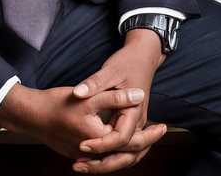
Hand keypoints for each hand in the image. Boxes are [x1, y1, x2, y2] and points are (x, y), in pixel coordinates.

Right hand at [0, 83, 148, 161]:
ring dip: (131, 148)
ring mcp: (84, 156)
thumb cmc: (58, 104)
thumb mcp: (90, 96)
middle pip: (125, 154)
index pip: (132, 142)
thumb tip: (139, 94)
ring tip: (147, 137)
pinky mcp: (78, 153)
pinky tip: (122, 138)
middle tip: (160, 132)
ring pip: (114, 156)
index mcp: (99, 139)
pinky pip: (104, 156)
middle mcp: (93, 153)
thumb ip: (115, 97)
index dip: (150, 134)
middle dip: (145, 143)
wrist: (31, 115)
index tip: (164, 127)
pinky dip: (117, 148)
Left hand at [69, 29, 167, 172]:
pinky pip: (123, 149)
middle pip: (127, 155)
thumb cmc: (127, 63)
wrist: (142, 57)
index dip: (101, 144)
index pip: (120, 138)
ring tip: (81, 167)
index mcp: (134, 111)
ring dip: (106, 165)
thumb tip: (78, 93)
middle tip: (78, 166)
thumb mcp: (109, 71)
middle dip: (103, 164)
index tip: (82, 145)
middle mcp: (138, 122)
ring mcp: (136, 125)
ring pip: (127, 156)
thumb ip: (93, 84)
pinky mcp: (130, 125)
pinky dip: (109, 157)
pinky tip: (90, 158)